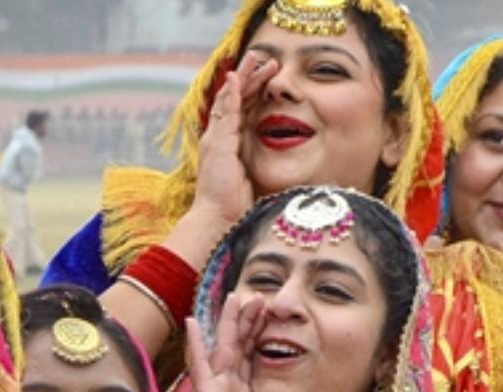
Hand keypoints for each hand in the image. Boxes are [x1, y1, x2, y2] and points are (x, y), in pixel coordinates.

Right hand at [180, 293, 310, 391]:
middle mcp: (228, 386)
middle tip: (258, 296)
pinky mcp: (206, 391)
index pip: (251, 357)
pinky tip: (192, 320)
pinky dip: (195, 341)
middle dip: (247, 320)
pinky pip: (200, 361)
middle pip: (238, 345)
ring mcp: (216, 386)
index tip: (267, 314)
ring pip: (224, 345)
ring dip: (229, 321)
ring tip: (236, 296)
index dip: (258, 335)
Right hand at [190, 51, 278, 226]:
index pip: (241, 112)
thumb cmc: (235, 210)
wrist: (218, 221)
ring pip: (230, 100)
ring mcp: (216, 139)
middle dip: (250, 78)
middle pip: (235, 100)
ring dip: (243, 78)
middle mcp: (219, 139)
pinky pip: (225, 113)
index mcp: (228, 146)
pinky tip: (236, 78)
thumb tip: (286, 170)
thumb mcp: (253, 182)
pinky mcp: (218, 143)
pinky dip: (231, 94)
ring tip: (256, 59)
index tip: (268, 78)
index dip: (254, 93)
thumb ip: (262, 169)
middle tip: (264, 59)